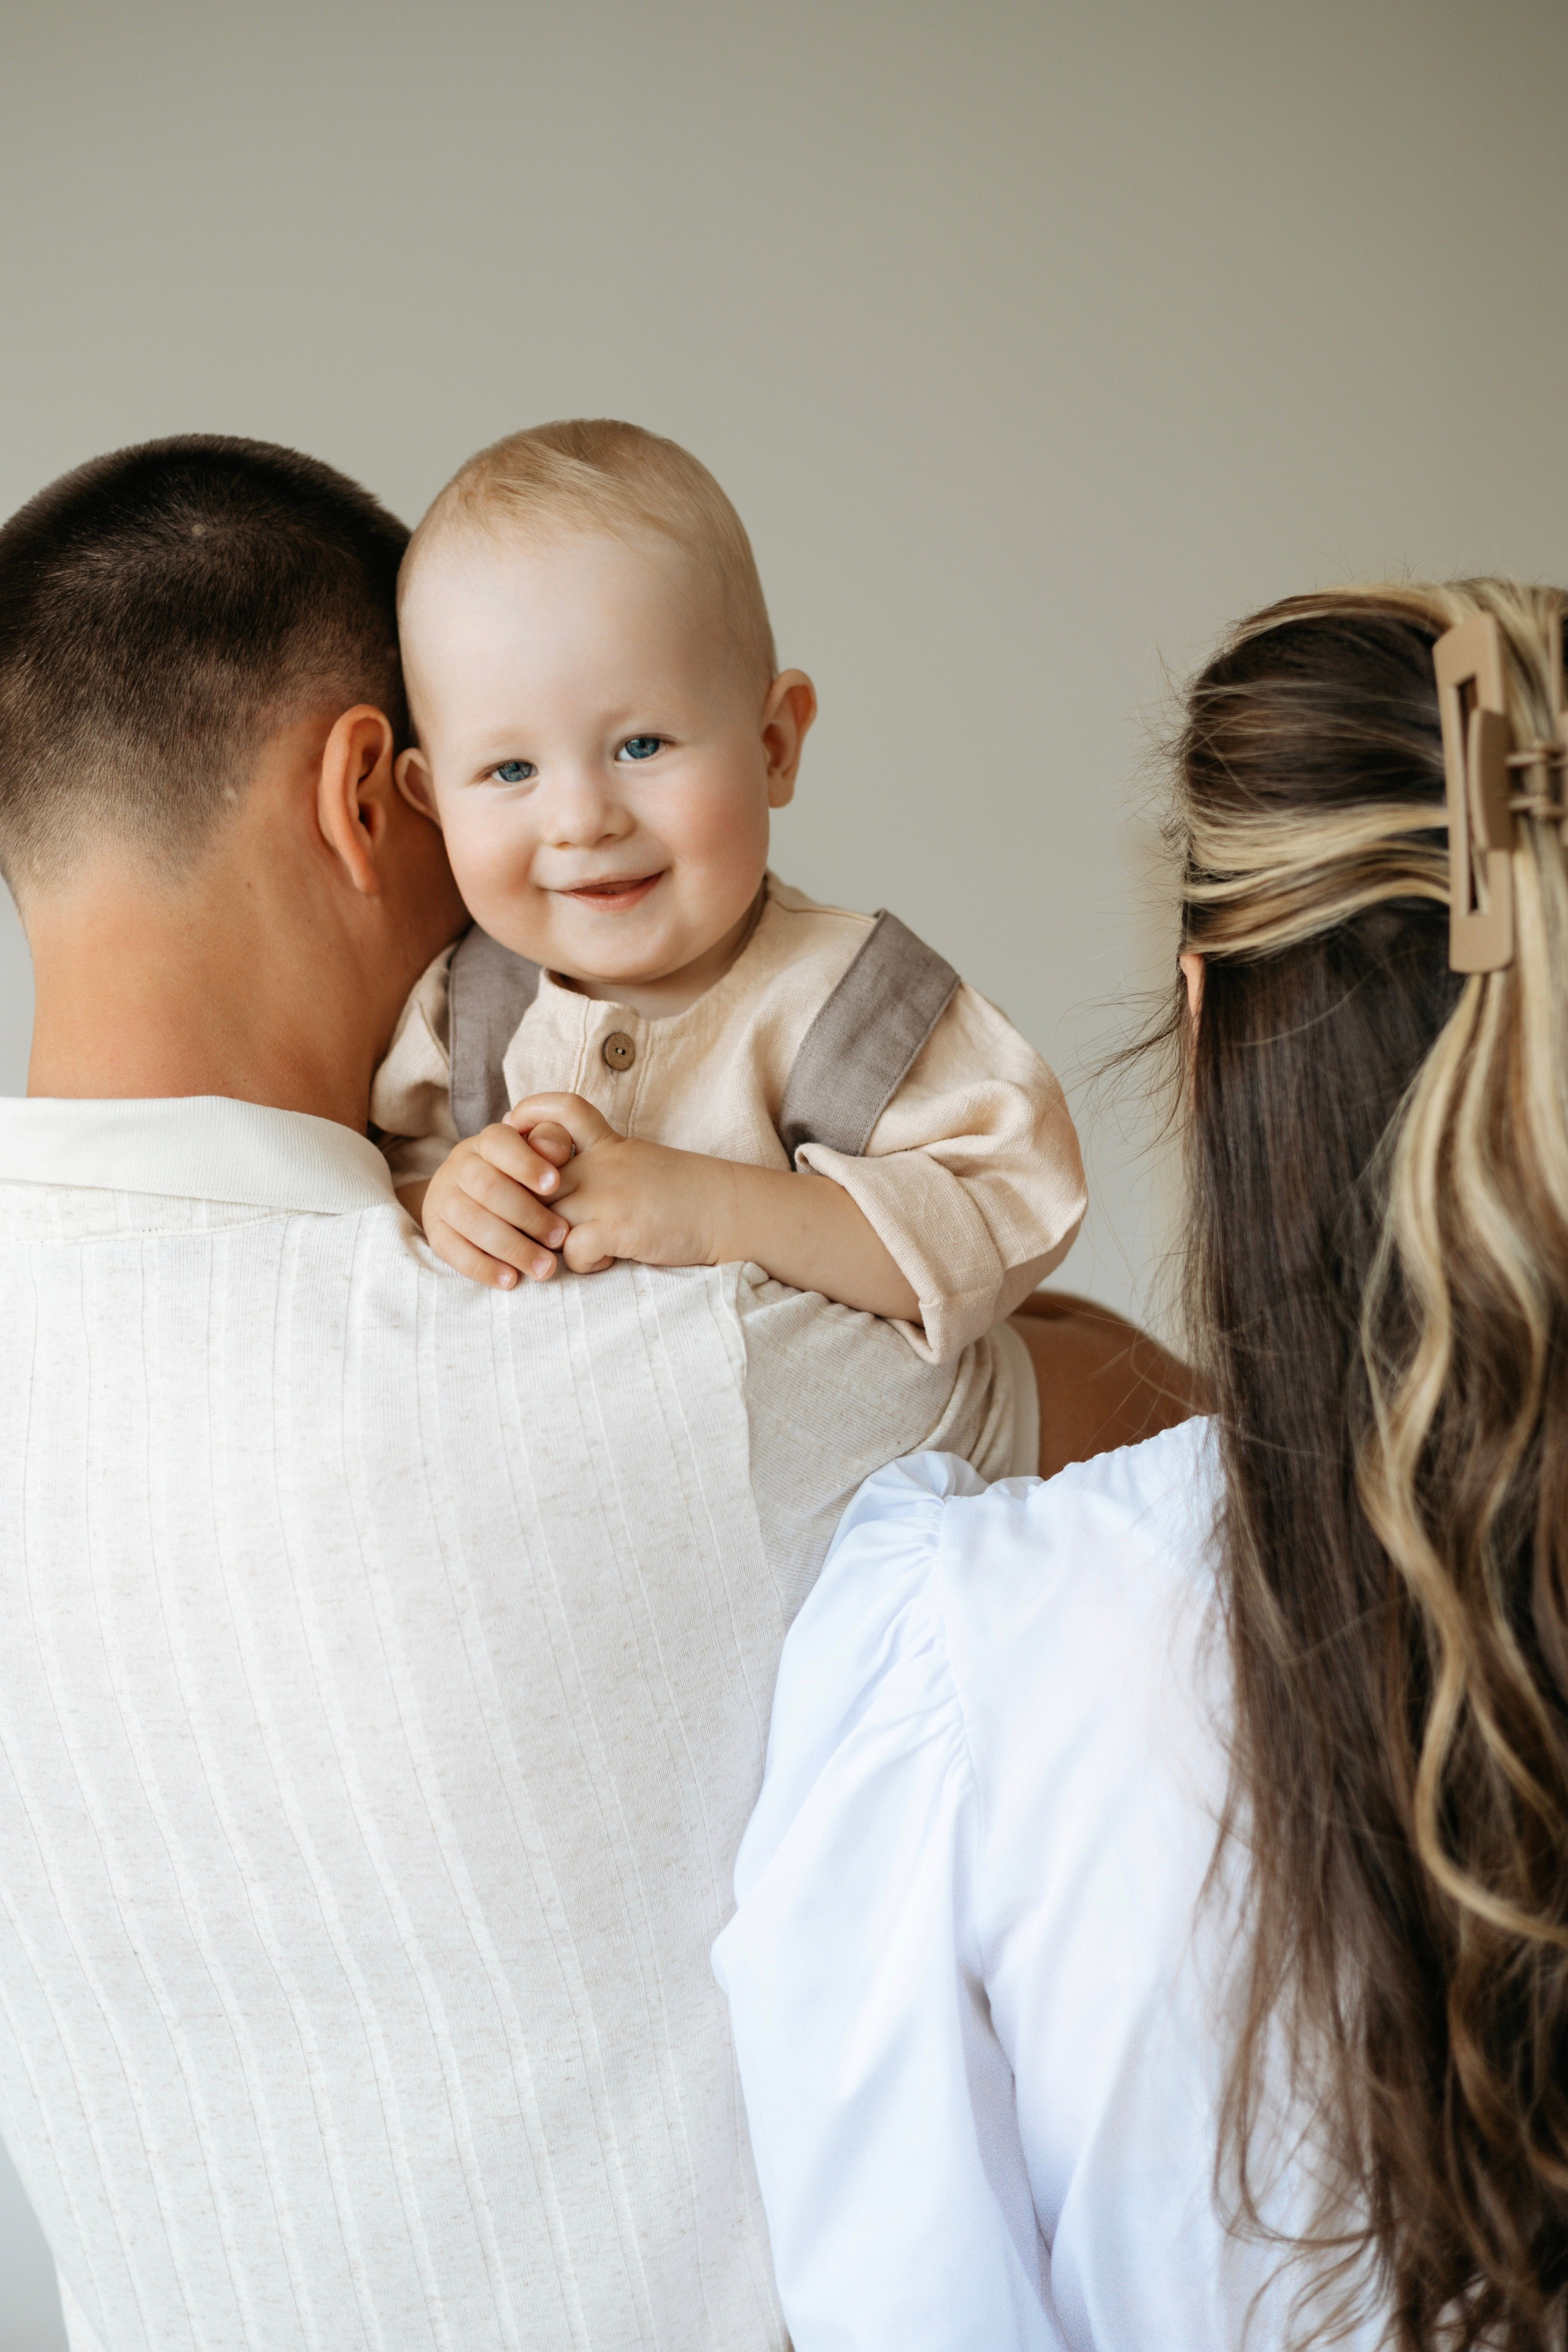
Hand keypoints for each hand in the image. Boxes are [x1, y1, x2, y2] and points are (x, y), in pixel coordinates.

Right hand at [418, 1119, 577, 1289]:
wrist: (469, 1194)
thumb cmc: (520, 1174)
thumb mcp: (537, 1152)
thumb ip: (550, 1144)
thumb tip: (556, 1153)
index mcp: (487, 1143)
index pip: (500, 1143)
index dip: (526, 1164)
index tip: (554, 1185)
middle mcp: (460, 1166)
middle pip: (488, 1187)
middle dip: (528, 1215)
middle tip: (559, 1238)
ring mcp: (443, 1199)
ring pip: (472, 1221)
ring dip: (511, 1247)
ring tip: (544, 1267)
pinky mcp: (436, 1232)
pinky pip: (453, 1251)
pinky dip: (483, 1268)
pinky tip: (511, 1279)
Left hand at [505, 1093, 731, 1275]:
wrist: (729, 1211)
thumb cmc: (686, 1194)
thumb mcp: (639, 1161)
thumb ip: (600, 1162)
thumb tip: (558, 1182)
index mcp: (609, 1143)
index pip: (563, 1109)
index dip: (531, 1113)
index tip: (513, 1126)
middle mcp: (602, 1164)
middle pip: (536, 1175)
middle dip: (525, 1202)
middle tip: (537, 1224)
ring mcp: (608, 1194)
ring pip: (545, 1216)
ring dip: (553, 1241)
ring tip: (581, 1247)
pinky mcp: (618, 1227)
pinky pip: (571, 1250)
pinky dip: (583, 1263)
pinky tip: (608, 1259)